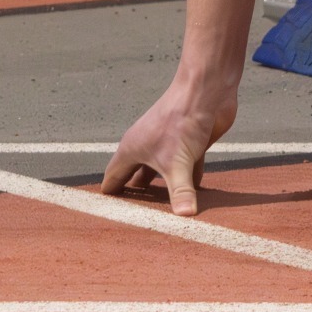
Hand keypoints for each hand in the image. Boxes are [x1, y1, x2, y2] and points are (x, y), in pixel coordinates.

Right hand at [100, 73, 239, 216]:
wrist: (207, 90)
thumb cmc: (182, 120)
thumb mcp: (178, 162)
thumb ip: (180, 192)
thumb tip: (185, 218)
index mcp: (133, 149)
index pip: (114, 176)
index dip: (110, 195)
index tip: (105, 215)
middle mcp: (147, 147)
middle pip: (135, 176)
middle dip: (136, 196)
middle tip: (133, 220)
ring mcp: (170, 145)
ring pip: (162, 173)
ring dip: (163, 191)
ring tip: (162, 214)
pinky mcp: (191, 144)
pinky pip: (187, 168)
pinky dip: (190, 183)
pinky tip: (194, 198)